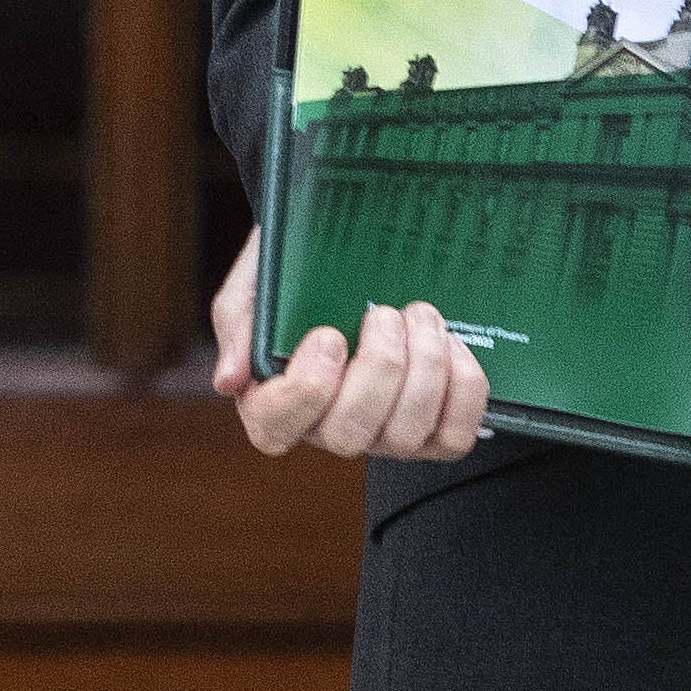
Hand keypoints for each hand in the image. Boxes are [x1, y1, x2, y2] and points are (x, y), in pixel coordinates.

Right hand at [209, 229, 489, 460]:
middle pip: (349, 435)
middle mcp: (328, 428)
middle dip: (378, 370)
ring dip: (423, 370)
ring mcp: (381, 436)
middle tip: (383, 313)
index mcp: (275, 400)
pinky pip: (453, 436)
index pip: (276, 428)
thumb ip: (237, 326)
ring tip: (420, 315)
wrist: (347, 253)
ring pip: (404, 437)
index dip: (306, 389)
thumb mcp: (255, 284)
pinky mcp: (432, 434)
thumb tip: (229, 382)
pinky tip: (451, 345)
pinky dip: (461, 390)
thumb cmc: (297, 273)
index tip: (327, 333)